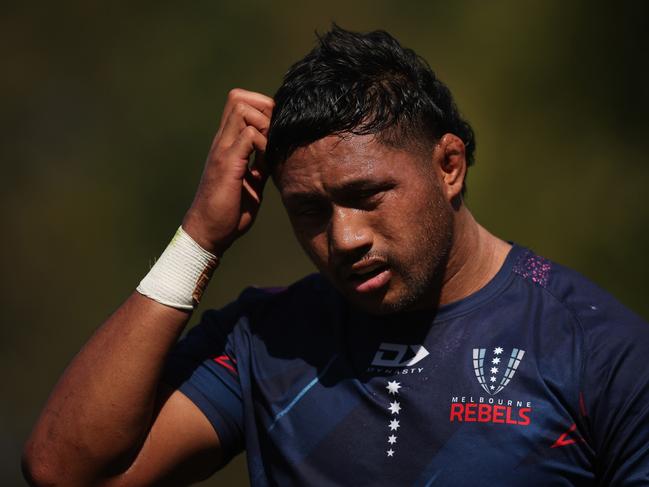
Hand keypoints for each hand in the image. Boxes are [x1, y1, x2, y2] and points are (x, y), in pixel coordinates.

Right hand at [182, 89, 273, 254]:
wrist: (209, 232)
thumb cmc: (229, 211)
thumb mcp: (252, 181)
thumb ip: (261, 163)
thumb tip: (278, 151)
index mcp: (227, 144)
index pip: (239, 103)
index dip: (261, 109)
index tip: (274, 132)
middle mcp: (222, 142)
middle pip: (239, 98)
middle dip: (264, 109)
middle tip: (275, 136)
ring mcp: (222, 150)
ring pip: (242, 109)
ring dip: (264, 124)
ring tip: (270, 149)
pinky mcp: (227, 164)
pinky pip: (249, 136)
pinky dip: (264, 144)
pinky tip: (266, 164)